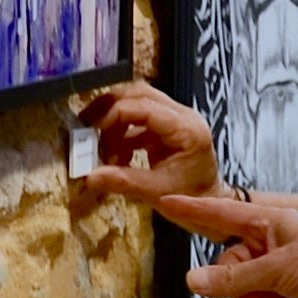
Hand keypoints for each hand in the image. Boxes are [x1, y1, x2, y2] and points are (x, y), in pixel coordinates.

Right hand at [75, 83, 219, 206]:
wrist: (211, 204)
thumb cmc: (193, 198)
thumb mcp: (156, 192)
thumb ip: (123, 181)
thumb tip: (90, 176)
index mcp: (186, 128)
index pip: (143, 107)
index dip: (112, 114)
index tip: (89, 130)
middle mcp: (183, 116)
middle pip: (139, 94)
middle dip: (109, 109)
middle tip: (87, 127)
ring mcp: (176, 120)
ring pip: (138, 103)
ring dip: (115, 123)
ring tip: (103, 150)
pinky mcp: (168, 128)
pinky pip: (139, 120)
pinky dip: (122, 134)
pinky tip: (116, 157)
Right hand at [158, 195, 297, 297]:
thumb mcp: (277, 267)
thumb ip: (232, 277)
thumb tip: (192, 280)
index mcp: (270, 224)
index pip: (222, 215)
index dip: (194, 210)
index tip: (166, 199)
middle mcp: (271, 249)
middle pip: (227, 268)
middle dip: (239, 284)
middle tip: (263, 285)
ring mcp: (278, 278)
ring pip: (241, 297)